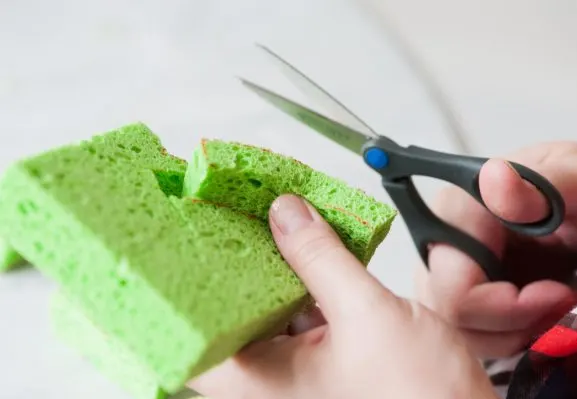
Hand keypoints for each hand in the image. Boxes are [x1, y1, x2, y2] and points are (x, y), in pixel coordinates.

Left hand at [189, 195, 496, 398]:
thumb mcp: (368, 315)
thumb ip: (322, 259)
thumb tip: (286, 214)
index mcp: (261, 382)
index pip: (193, 329)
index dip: (182, 282)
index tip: (183, 237)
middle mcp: (269, 382)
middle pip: (230, 311)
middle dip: (233, 262)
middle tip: (228, 216)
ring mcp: (295, 374)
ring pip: (266, 310)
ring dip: (272, 268)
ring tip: (267, 222)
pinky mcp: (322, 363)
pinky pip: (297, 315)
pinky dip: (302, 283)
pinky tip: (310, 251)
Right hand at [417, 142, 576, 358]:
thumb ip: (538, 186)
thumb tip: (493, 177)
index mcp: (457, 209)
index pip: (455, 289)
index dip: (509, 307)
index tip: (559, 294)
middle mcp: (441, 241)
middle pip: (453, 315)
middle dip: (515, 323)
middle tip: (563, 301)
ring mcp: (447, 269)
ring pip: (462, 331)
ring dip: (517, 332)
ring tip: (558, 303)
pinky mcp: (461, 289)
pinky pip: (473, 333)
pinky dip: (512, 334)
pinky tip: (542, 309)